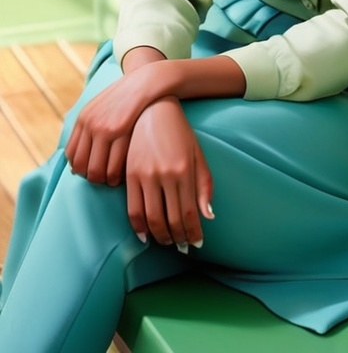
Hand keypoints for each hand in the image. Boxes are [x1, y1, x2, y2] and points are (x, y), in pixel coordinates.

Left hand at [65, 67, 158, 185]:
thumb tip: (83, 153)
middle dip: (92, 177)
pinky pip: (113, 165)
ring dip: (104, 180)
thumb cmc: (130, 97)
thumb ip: (92, 126)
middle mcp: (88, 124)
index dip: (80, 168)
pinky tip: (124, 175)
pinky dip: (117, 175)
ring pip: (96, 170)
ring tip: (114, 181)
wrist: (148, 80)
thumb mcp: (104, 107)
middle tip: (105, 180)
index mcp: (83, 119)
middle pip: (80, 166)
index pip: (71, 155)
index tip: (94, 171)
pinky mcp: (118, 131)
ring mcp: (102, 128)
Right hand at [126, 96, 213, 247]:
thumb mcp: (198, 155)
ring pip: (151, 218)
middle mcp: (164, 175)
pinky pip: (132, 209)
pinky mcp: (129, 175)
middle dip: (178, 238)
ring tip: (168, 242)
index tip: (197, 243)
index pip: (189, 212)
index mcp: (184, 170)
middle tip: (183, 247)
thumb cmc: (180, 134)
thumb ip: (204, 186)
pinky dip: (139, 227)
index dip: (193, 232)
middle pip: (170, 219)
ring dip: (160, 236)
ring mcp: (144, 176)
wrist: (153, 111)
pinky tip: (146, 235)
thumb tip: (207, 216)